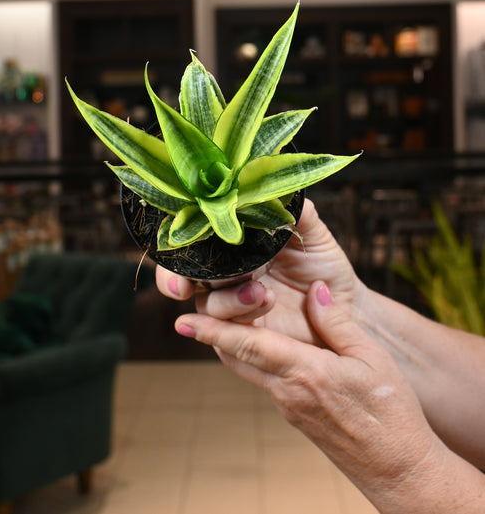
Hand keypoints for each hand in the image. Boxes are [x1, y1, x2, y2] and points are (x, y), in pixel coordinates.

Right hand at [156, 198, 366, 345]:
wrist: (348, 308)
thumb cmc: (324, 266)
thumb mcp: (310, 231)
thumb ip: (290, 210)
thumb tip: (275, 186)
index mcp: (233, 246)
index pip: (191, 242)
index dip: (176, 245)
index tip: (178, 250)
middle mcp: (224, 275)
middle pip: (181, 276)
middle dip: (176, 280)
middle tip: (184, 285)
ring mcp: (231, 307)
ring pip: (206, 304)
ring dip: (228, 299)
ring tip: (263, 293)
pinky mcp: (243, 337)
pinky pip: (225, 333)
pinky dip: (240, 318)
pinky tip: (264, 304)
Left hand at [173, 281, 450, 512]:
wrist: (399, 471)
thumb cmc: (392, 415)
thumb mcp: (372, 359)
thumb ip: (338, 323)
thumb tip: (314, 290)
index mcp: (305, 374)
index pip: (249, 346)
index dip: (213, 331)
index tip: (182, 321)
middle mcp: (288, 392)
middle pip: (238, 357)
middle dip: (212, 334)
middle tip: (192, 308)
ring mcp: (289, 407)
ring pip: (249, 369)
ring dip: (233, 344)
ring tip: (222, 317)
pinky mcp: (296, 415)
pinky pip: (266, 379)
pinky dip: (256, 356)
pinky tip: (264, 340)